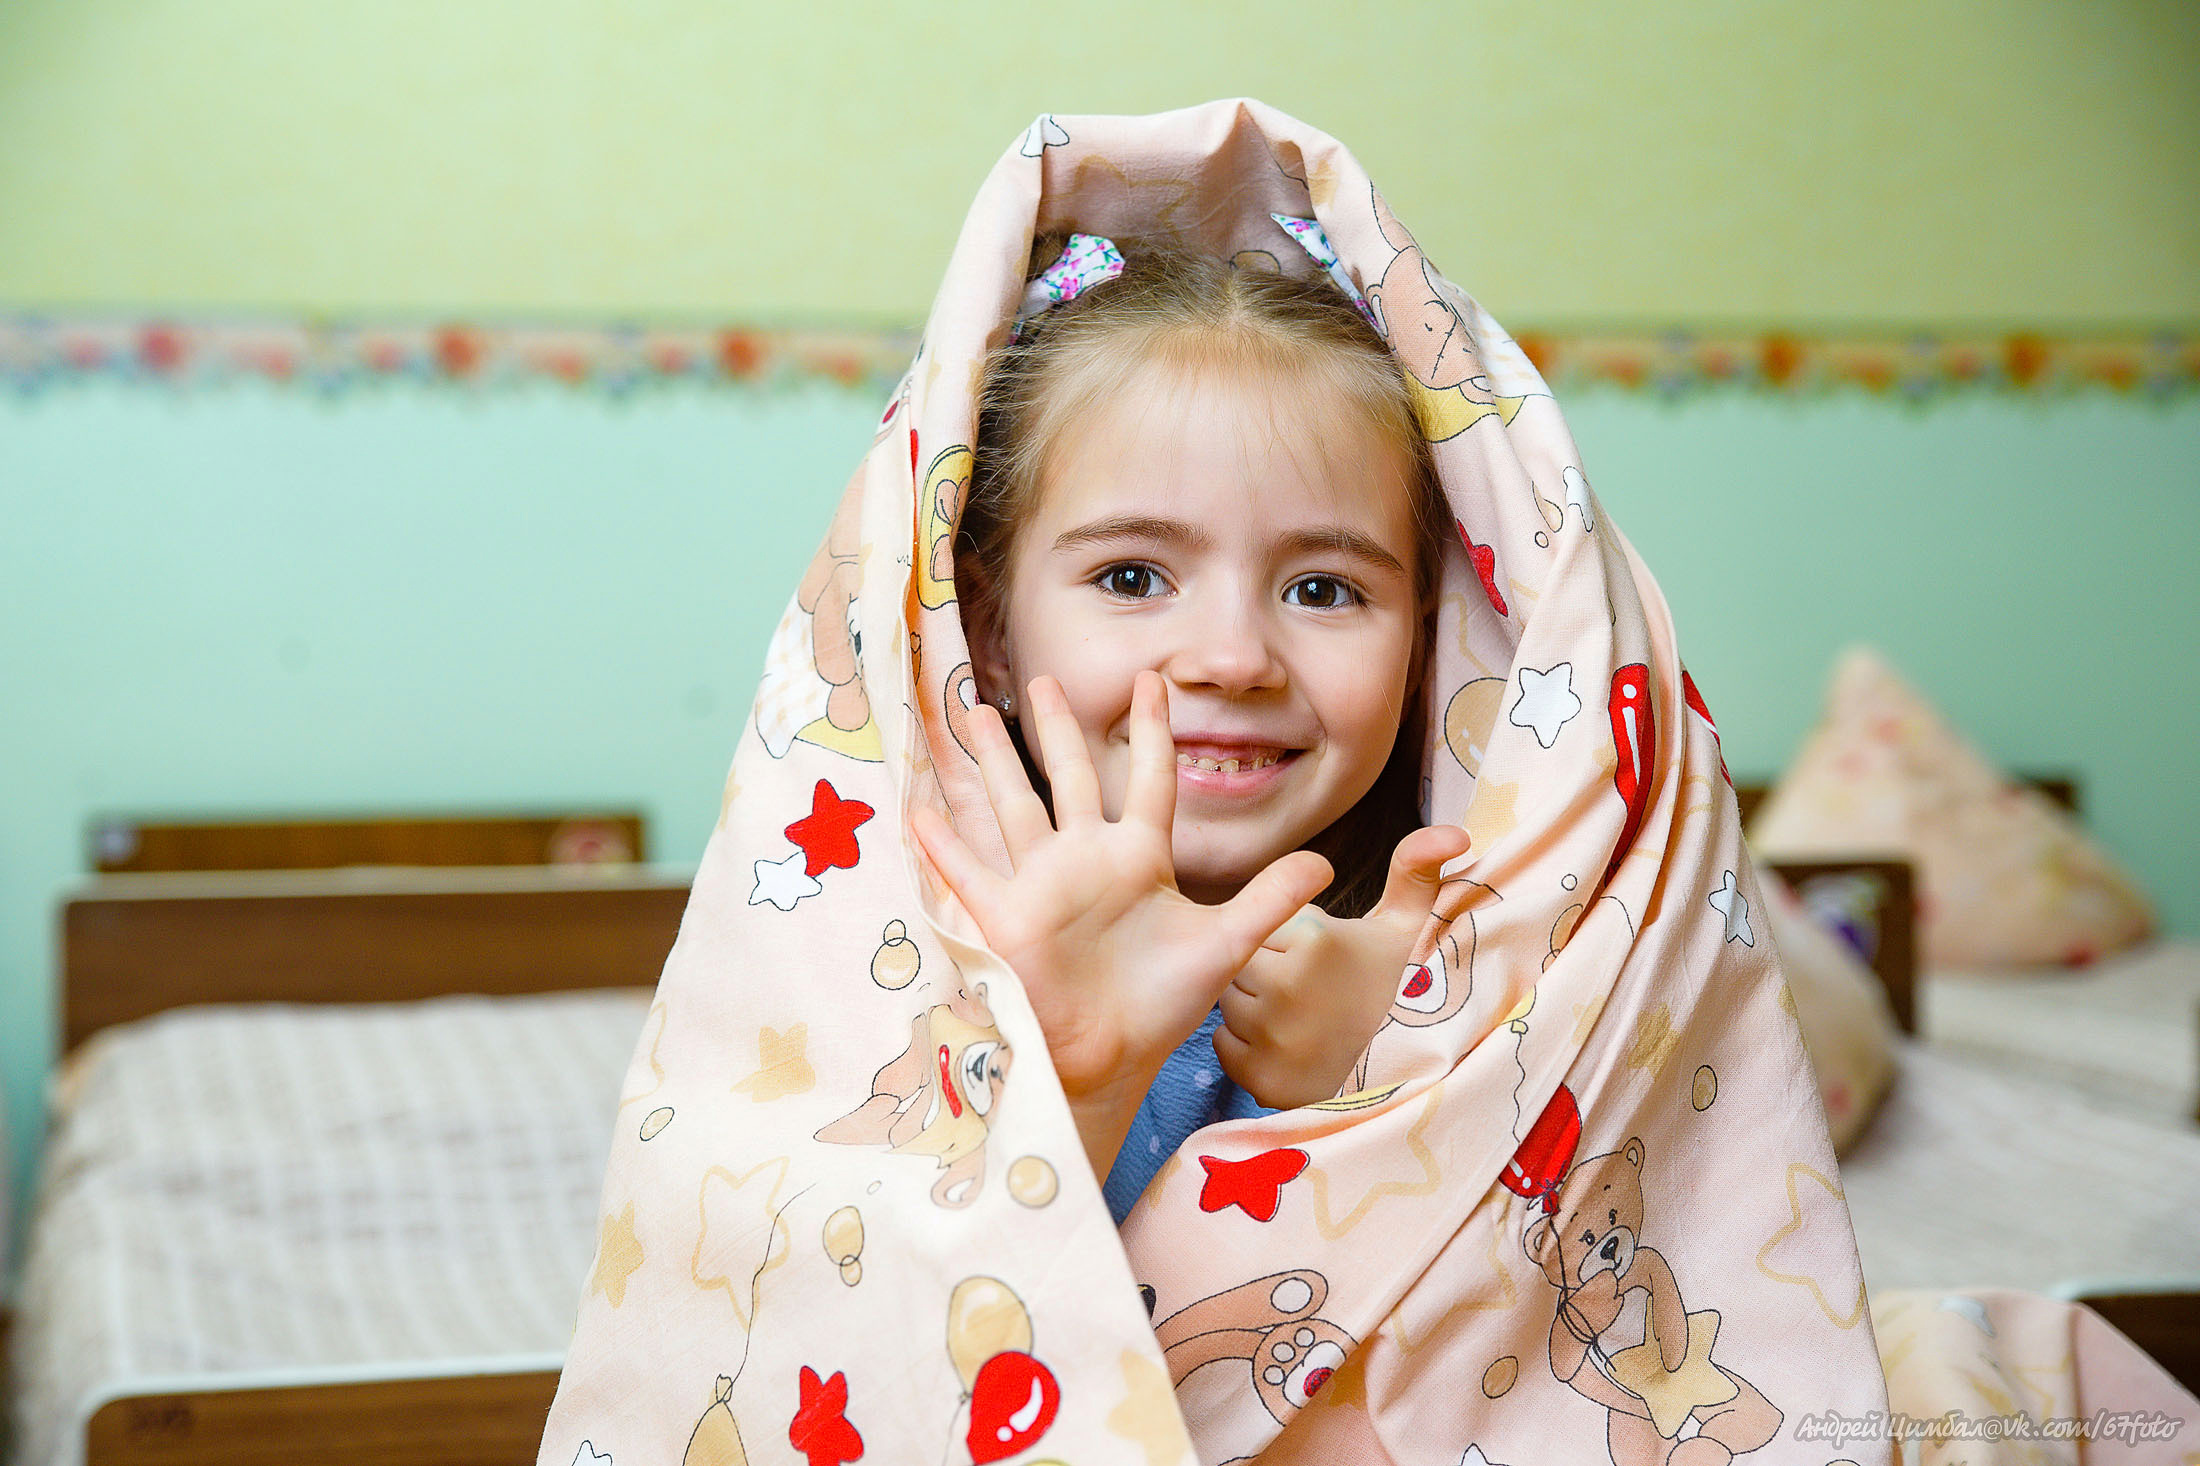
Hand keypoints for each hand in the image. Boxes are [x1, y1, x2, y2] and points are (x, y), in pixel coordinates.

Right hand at [910, 670, 1331, 1176]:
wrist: (1110, 1061)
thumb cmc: (1160, 1006)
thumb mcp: (1223, 945)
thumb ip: (1267, 899)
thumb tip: (1324, 862)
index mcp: (1140, 859)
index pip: (1149, 778)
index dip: (1152, 730)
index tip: (1153, 680)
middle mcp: (1088, 859)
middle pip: (1068, 776)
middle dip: (1055, 728)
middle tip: (1044, 679)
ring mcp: (1043, 884)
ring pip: (1013, 805)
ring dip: (991, 760)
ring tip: (972, 710)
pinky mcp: (1007, 917)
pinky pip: (969, 871)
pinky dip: (943, 843)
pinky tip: (917, 809)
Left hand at [1213, 824, 1469, 1108]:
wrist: (1413, 1070)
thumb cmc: (1401, 987)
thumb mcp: (1409, 926)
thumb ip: (1417, 869)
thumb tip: (1455, 832)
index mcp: (1313, 939)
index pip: (1262, 924)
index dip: (1288, 941)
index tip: (1321, 961)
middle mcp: (1285, 988)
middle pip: (1238, 963)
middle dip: (1265, 971)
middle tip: (1309, 992)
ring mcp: (1272, 1038)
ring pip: (1228, 1005)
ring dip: (1253, 1009)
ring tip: (1302, 1019)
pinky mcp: (1260, 1080)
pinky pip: (1224, 1048)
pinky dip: (1246, 1049)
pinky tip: (1287, 1047)